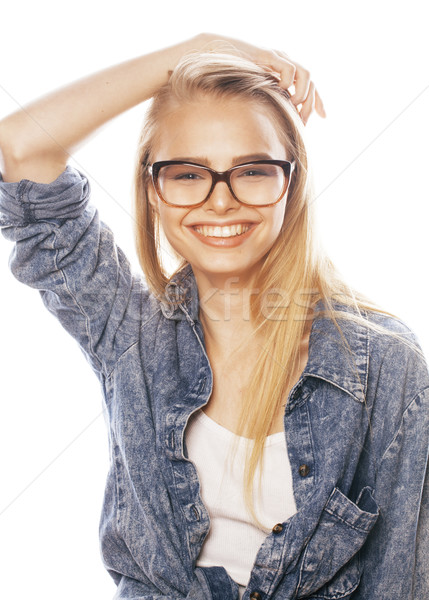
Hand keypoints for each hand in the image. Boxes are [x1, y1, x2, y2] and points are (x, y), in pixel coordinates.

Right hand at [197, 33, 325, 125]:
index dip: (318, 101)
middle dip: (310, 104)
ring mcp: (277, 58)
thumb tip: (273, 126)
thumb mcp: (252, 94)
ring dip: (303, 94)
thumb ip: (265, 104)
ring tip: (294, 106)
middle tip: (303, 121)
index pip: (310, 85)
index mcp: (283, 73)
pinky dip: (289, 83)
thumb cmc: (229, 77)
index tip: (323, 116)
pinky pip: (288, 70)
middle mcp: (284, 64)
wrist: (212, 55)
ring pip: (306, 74)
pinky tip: (281, 92)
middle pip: (311, 82)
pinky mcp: (268, 56)